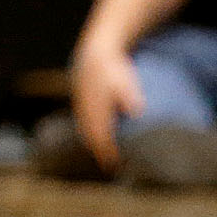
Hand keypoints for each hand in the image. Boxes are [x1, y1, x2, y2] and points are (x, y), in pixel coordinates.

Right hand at [70, 42, 143, 171]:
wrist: (96, 52)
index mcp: (97, 105)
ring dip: (92, 142)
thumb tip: (136, 110)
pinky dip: (88, 131)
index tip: (114, 162)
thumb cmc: (114, 68)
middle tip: (109, 165)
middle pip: (90, 134)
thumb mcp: (125, 80)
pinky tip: (94, 134)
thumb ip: (129, 95)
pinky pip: (82, 120)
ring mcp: (81, 103)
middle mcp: (86, 107)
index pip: (100, 133)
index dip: (107, 149)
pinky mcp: (80, 100)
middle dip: (99, 150)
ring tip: (102, 154)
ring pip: (85, 127)